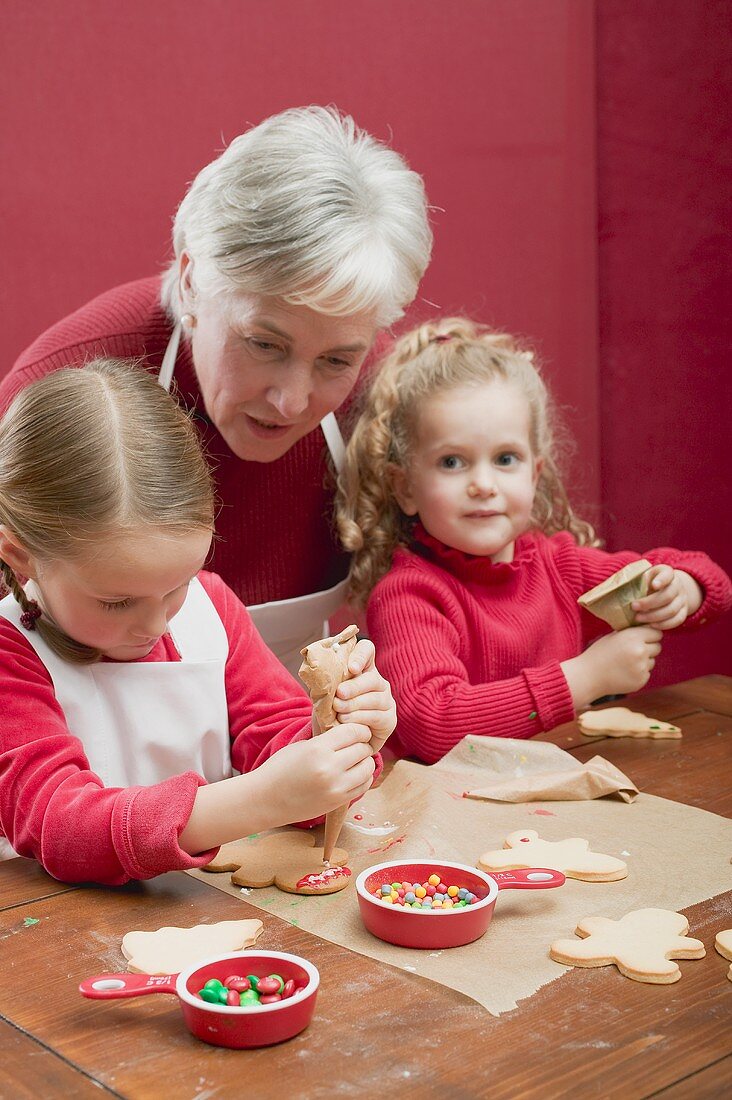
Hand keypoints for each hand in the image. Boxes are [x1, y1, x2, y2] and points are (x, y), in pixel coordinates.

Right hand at [259, 722, 375, 824]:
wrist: (265, 800)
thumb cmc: (280, 769)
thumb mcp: (301, 746)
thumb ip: (326, 740)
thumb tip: (350, 731)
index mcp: (318, 749)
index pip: (353, 732)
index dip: (360, 729)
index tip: (360, 731)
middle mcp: (329, 767)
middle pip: (363, 749)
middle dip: (363, 745)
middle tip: (357, 745)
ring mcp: (335, 787)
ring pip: (368, 768)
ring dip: (365, 762)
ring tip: (356, 761)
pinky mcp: (338, 801)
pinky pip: (364, 785)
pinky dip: (363, 777)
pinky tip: (354, 774)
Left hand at [331, 639, 396, 754]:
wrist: (338, 740)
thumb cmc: (331, 712)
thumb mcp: (324, 694)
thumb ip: (324, 682)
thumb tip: (316, 672)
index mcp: (362, 669)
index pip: (367, 650)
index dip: (360, 655)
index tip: (351, 668)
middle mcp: (378, 682)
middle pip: (372, 678)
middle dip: (354, 686)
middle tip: (339, 694)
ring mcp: (386, 700)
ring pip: (375, 698)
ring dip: (354, 704)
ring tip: (338, 712)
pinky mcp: (389, 719)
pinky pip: (377, 716)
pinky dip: (360, 718)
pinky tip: (345, 721)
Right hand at [562, 626, 662, 708]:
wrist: (589, 676)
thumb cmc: (599, 653)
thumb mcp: (613, 636)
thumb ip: (632, 632)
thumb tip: (648, 627)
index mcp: (633, 637)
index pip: (657, 633)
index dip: (650, 635)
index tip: (643, 638)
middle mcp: (640, 651)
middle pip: (658, 647)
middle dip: (649, 648)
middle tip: (633, 651)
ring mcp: (642, 667)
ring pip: (652, 661)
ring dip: (644, 661)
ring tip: (625, 663)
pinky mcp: (641, 680)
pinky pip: (646, 673)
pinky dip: (639, 673)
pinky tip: (624, 673)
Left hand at [632, 566, 701, 629]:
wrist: (666, 590)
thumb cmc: (648, 583)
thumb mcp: (643, 577)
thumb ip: (635, 580)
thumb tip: (616, 587)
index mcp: (667, 573)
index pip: (667, 574)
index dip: (662, 580)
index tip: (653, 585)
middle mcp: (677, 585)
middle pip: (667, 595)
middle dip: (649, 603)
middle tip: (633, 607)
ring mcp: (682, 599)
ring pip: (671, 610)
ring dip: (653, 616)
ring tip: (638, 618)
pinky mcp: (684, 612)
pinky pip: (677, 620)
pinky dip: (664, 624)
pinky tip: (650, 625)